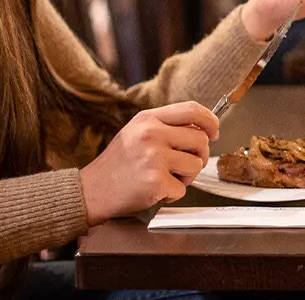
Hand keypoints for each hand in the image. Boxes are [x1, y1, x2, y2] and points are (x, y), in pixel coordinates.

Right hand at [79, 102, 218, 224]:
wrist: (90, 191)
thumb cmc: (116, 164)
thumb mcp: (136, 132)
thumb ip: (165, 126)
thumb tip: (201, 128)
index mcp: (148, 119)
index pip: (192, 109)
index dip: (210, 121)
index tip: (214, 132)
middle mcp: (152, 134)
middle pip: (200, 139)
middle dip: (199, 155)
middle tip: (186, 165)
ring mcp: (154, 157)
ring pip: (196, 165)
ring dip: (186, 176)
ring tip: (165, 178)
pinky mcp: (156, 181)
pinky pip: (183, 188)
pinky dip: (173, 194)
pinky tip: (155, 191)